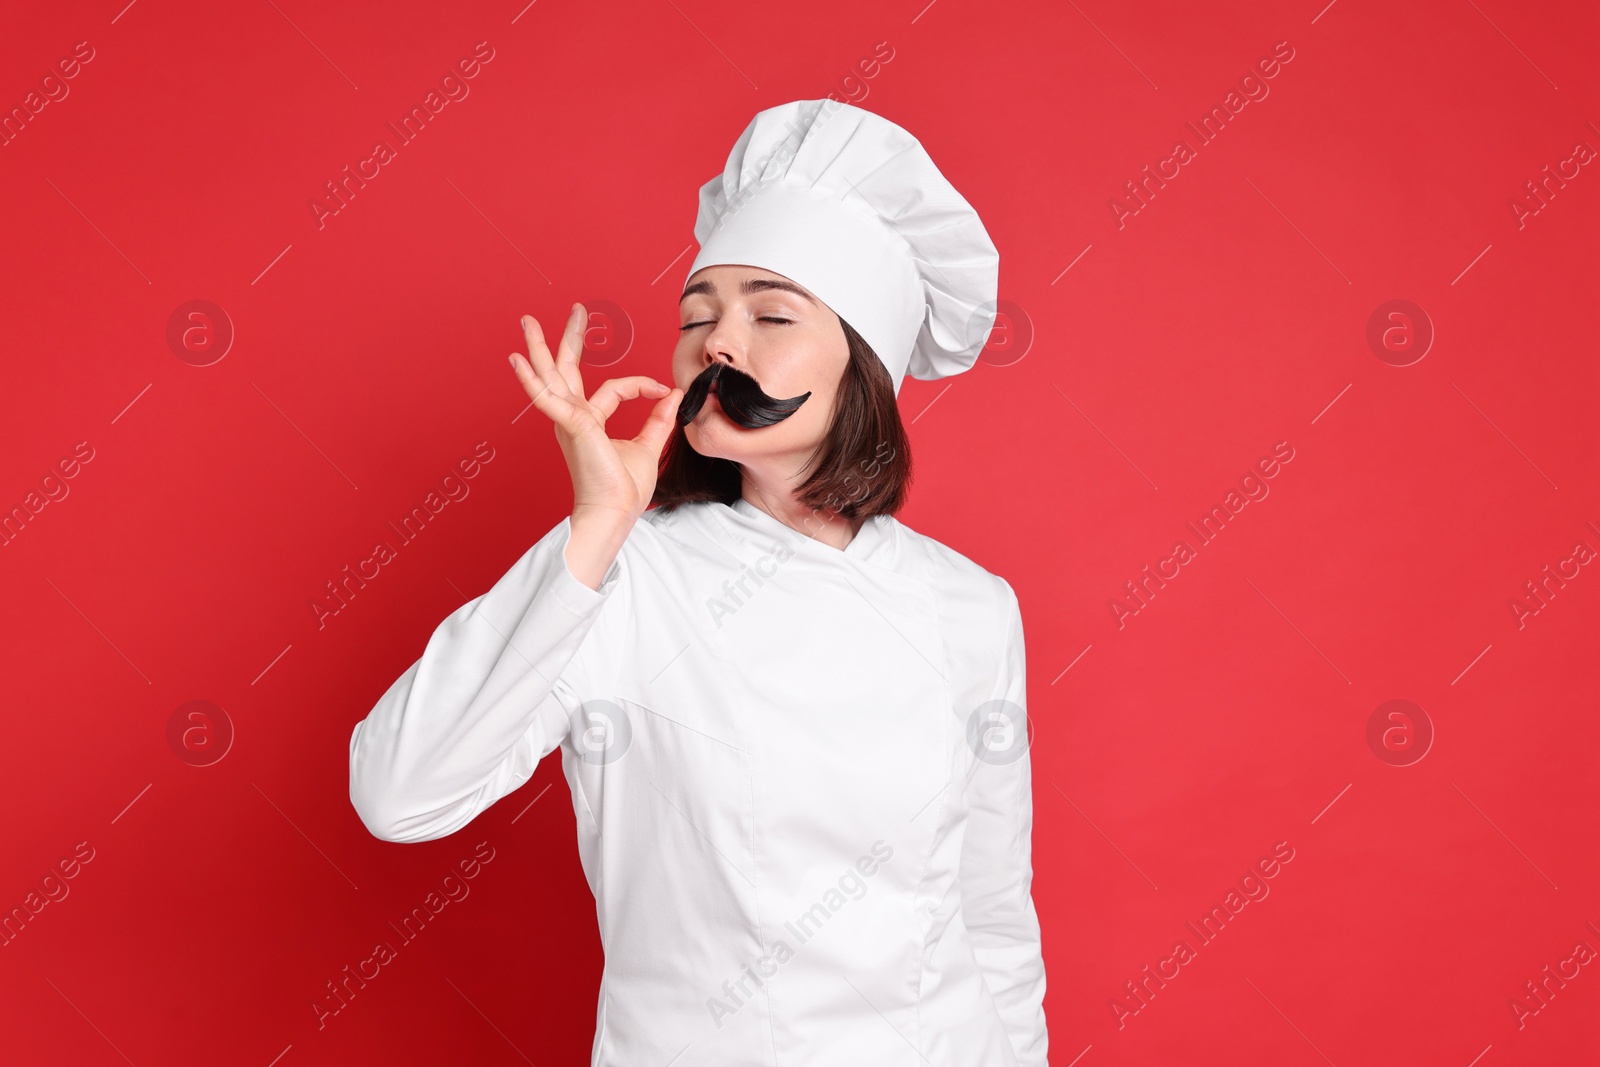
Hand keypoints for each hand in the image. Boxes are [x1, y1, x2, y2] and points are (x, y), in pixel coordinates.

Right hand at [508, 303, 682, 529]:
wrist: (614, 512)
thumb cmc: (623, 489)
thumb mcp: (648, 447)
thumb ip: (659, 419)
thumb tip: (673, 393)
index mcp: (588, 421)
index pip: (614, 389)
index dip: (641, 384)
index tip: (664, 389)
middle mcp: (573, 417)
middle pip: (568, 370)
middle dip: (570, 338)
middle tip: (575, 310)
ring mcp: (569, 420)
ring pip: (552, 376)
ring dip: (539, 347)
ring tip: (528, 322)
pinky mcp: (571, 424)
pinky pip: (548, 397)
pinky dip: (531, 379)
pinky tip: (517, 360)